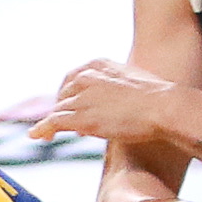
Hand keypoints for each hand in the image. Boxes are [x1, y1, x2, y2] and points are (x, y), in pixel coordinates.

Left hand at [32, 57, 189, 149]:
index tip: (69, 105)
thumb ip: (116, 88)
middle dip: (61, 109)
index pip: (73, 78)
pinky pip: (53, 122)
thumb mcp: (133, 82)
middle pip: (63, 94)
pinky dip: (42, 129)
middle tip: (60, 125)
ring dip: (51, 123)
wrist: (164, 107)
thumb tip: (112, 103)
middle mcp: (86, 77)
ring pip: (57, 109)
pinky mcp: (79, 116)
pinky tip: (37, 135)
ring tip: (48, 136)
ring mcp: (82, 96)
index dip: (68, 94)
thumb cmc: (157, 99)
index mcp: (99, 65)